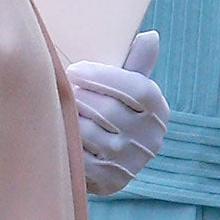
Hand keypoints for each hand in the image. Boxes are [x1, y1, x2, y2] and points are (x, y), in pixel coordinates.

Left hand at [69, 30, 169, 195]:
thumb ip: (138, 62)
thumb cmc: (118, 109)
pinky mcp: (110, 182)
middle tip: (63, 88)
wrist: (113, 159)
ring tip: (62, 107)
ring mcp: (130, 163)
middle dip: (80, 96)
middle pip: (108, 110)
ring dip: (70, 117)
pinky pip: (79, 157)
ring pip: (90, 133)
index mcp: (158, 109)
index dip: (102, 77)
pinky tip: (61, 130)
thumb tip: (150, 36)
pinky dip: (67, 141)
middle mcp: (149, 138)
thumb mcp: (131, 85)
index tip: (74, 69)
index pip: (135, 88)